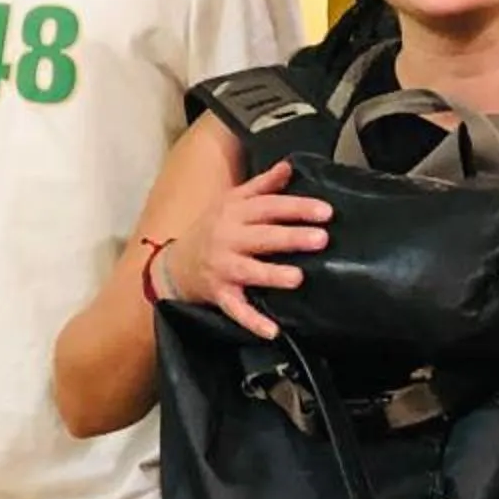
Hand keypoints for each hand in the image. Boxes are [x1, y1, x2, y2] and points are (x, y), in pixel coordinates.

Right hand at [161, 159, 331, 342]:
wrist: (173, 264)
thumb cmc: (210, 230)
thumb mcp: (231, 202)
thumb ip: (262, 186)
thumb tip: (289, 167)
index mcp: (233, 213)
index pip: (268, 207)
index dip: (296, 208)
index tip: (325, 211)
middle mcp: (227, 238)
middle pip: (261, 237)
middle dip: (290, 238)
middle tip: (320, 240)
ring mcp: (222, 268)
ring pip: (248, 271)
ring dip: (271, 275)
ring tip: (296, 278)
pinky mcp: (219, 294)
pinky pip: (236, 309)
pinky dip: (252, 321)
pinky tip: (272, 331)